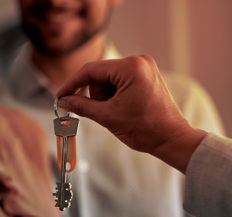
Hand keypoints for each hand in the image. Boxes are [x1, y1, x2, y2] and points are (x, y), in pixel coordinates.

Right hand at [56, 55, 206, 173]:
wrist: (171, 139)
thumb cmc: (145, 129)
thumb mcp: (107, 116)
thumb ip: (81, 106)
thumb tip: (64, 101)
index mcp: (131, 67)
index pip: (90, 71)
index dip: (71, 84)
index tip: (60, 96)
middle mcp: (139, 62)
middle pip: (99, 76)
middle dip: (97, 96)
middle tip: (106, 113)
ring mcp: (144, 68)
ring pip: (108, 80)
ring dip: (106, 98)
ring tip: (119, 113)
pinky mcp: (146, 76)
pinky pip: (119, 82)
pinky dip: (114, 96)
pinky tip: (123, 109)